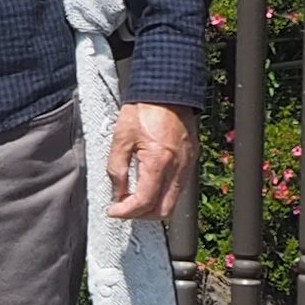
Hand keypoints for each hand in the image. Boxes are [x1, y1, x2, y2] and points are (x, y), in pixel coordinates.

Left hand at [107, 97, 193, 224]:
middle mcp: (177, 167)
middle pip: (163, 210)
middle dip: (141, 214)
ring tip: (134, 196)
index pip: (144, 202)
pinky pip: (178, 187)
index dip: (126, 212)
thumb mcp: (121, 138)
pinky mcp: (190, 159)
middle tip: (124, 208)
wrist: (167, 90)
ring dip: (153, 205)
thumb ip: (116, 169)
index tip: (114, 210)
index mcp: (158, 162)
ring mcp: (187, 165)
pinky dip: (163, 193)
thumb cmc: (145, 109)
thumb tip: (117, 192)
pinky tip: (148, 184)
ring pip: (173, 201)